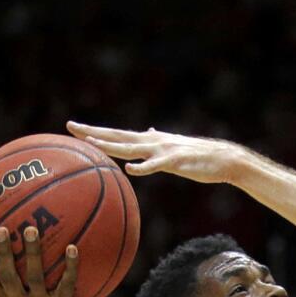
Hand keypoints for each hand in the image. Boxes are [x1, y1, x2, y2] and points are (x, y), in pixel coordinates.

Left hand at [67, 122, 246, 184]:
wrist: (224, 159)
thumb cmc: (200, 157)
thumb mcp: (174, 146)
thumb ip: (158, 140)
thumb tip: (149, 130)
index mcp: (151, 140)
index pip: (118, 134)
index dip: (96, 131)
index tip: (74, 127)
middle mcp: (153, 141)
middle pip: (118, 136)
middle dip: (94, 132)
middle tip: (70, 127)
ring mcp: (164, 150)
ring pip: (132, 148)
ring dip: (111, 145)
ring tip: (92, 143)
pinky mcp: (176, 161)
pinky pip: (156, 165)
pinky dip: (143, 167)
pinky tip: (131, 169)